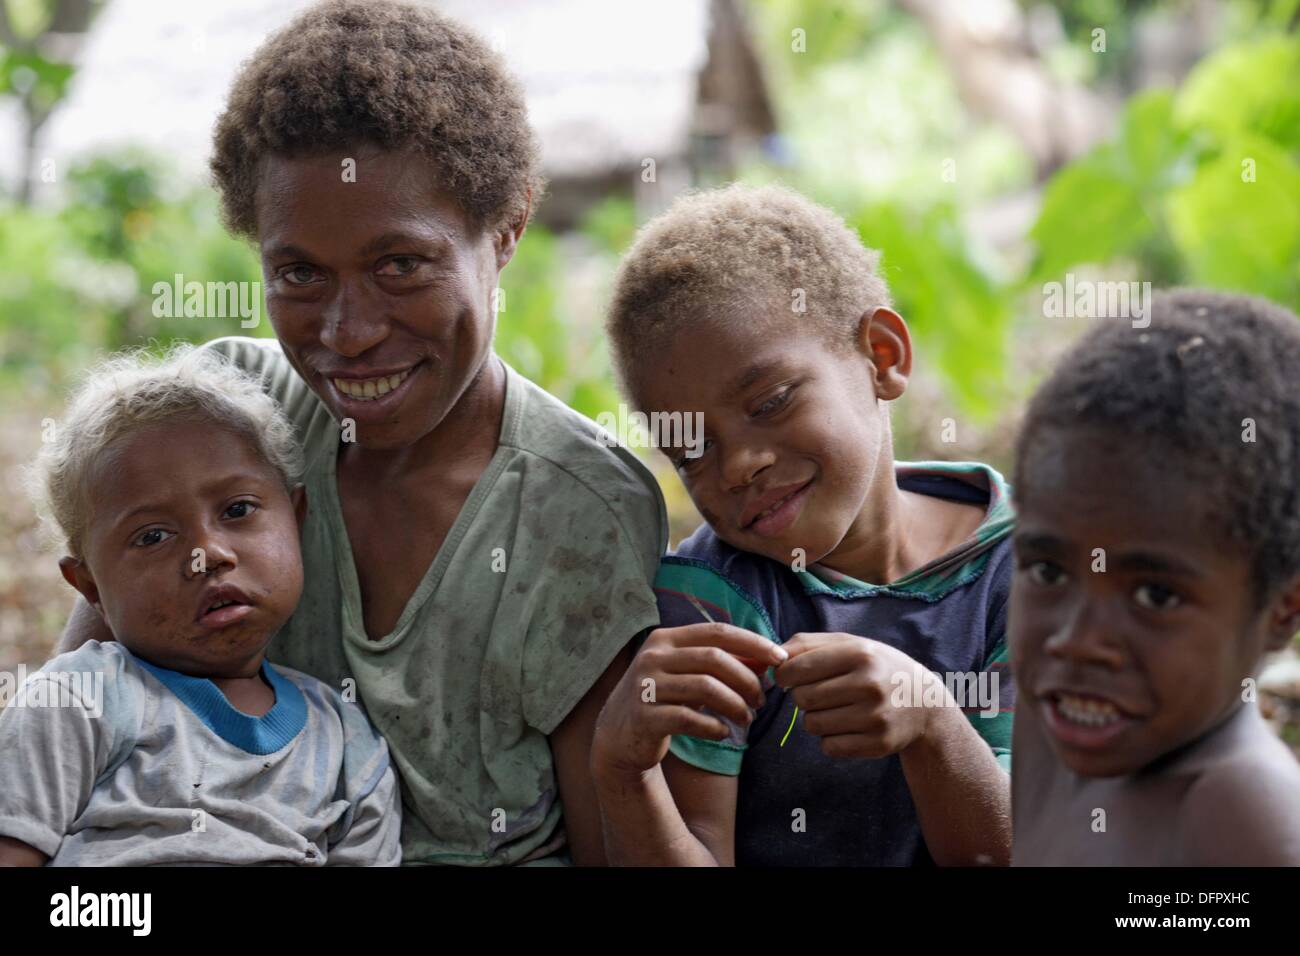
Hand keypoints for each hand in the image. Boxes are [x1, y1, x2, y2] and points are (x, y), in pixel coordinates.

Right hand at [591, 623, 787, 782]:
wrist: (618, 736)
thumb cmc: (663, 700)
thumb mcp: (688, 675)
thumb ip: (722, 664)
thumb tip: (768, 658)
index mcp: (666, 639)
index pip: (717, 632)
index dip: (752, 643)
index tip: (780, 657)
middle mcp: (653, 657)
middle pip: (714, 658)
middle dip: (746, 679)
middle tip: (761, 700)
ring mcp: (645, 685)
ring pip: (705, 687)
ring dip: (735, 705)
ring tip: (746, 718)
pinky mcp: (644, 716)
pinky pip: (689, 718)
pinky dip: (713, 726)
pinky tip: (723, 733)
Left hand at [774, 632, 947, 758]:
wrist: (925, 704)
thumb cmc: (877, 668)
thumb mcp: (850, 645)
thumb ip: (808, 644)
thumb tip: (773, 657)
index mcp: (860, 653)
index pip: (797, 668)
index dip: (784, 675)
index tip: (789, 677)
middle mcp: (869, 684)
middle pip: (802, 698)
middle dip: (803, 697)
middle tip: (820, 693)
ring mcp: (875, 716)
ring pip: (812, 724)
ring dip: (816, 718)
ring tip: (836, 709)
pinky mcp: (878, 744)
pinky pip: (829, 747)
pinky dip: (830, 739)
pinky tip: (848, 727)